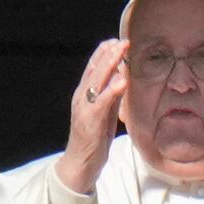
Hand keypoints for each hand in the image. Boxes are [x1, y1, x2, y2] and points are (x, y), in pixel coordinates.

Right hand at [54, 38, 127, 194]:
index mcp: (84, 94)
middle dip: (109, 53)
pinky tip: (122, 80)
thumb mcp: (105, 113)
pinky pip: (102, 102)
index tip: (116, 40)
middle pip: (95, 70)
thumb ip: (112, 95)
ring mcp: (84, 108)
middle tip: (122, 40)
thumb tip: (122, 77)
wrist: (81, 163)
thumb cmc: (94, 138)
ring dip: (110, 64)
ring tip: (121, 51)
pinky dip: (112, 90)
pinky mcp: (90, 121)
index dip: (103, 53)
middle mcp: (82, 97)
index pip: (93, 68)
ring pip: (97, 81)